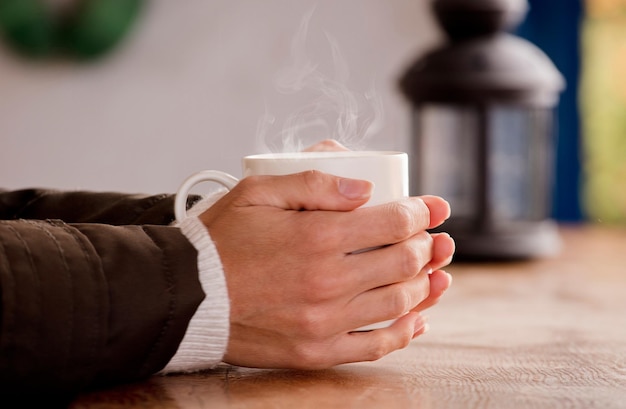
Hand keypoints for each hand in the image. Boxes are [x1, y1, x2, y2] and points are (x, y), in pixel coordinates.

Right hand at [199, 170, 453, 369]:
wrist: (186, 295)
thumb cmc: (221, 240)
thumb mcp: (259, 191)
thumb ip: (315, 182)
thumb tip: (365, 188)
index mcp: (317, 236)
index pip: (393, 223)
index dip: (421, 212)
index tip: (431, 208)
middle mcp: (327, 281)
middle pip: (403, 263)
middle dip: (428, 247)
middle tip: (435, 240)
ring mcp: (324, 321)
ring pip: (398, 303)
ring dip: (426, 285)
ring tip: (435, 274)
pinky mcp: (315, 351)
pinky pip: (374, 345)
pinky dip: (403, 331)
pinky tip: (416, 318)